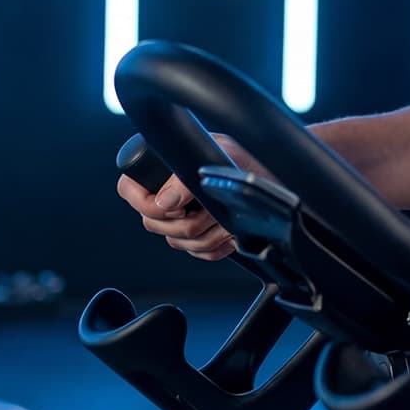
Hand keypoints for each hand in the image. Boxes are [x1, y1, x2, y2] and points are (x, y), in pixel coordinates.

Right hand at [114, 135, 249, 261]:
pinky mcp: (202, 233)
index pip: (128, 189)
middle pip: (153, 223)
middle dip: (188, 223)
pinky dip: (214, 248)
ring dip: (206, 235)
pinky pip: (195, 253)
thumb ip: (186, 178)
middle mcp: (170, 191)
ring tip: (227, 220)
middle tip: (212, 212)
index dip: (147, 204)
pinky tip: (229, 235)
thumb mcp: (220, 156)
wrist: (280, 181)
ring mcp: (185, 215)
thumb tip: (165, 200)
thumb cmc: (251, 159)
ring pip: (176, 241)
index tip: (177, 207)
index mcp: (165, 165)